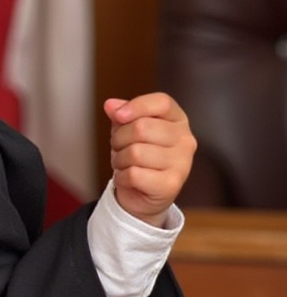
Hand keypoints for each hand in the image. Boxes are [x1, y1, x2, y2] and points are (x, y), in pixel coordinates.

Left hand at [104, 93, 196, 226]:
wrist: (142, 194)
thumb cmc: (138, 158)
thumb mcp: (127, 131)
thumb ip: (122, 115)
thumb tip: (111, 105)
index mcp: (178, 120)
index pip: (162, 102)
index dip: (136, 106)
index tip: (118, 115)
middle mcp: (185, 140)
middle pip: (141, 128)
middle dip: (119, 139)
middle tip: (120, 149)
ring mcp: (182, 163)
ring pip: (135, 152)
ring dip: (120, 160)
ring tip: (126, 165)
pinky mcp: (171, 185)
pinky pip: (134, 174)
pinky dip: (121, 177)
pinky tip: (128, 179)